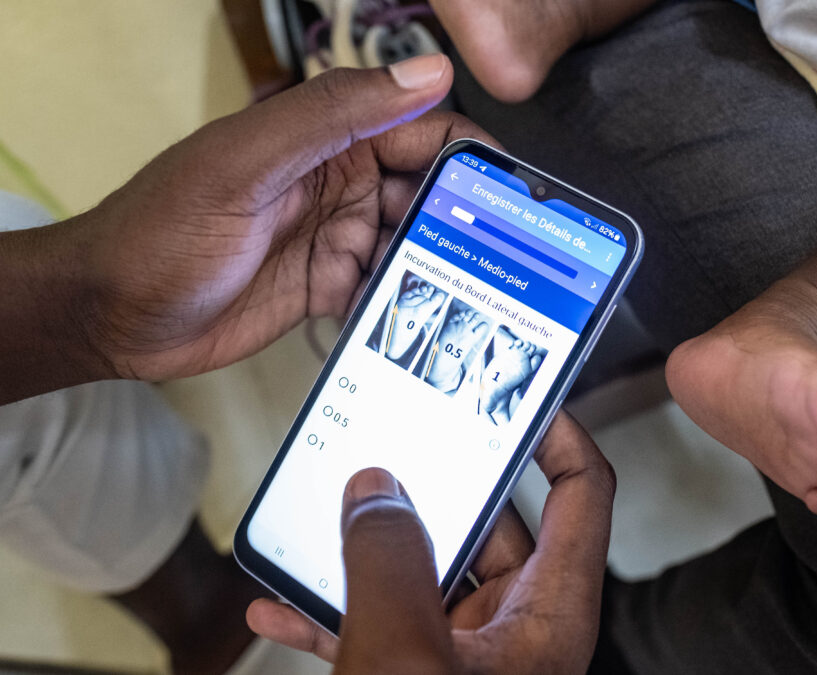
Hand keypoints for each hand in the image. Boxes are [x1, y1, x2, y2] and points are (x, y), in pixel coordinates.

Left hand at [61, 55, 493, 384]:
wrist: (110, 315)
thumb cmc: (162, 229)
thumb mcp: (248, 162)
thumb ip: (335, 114)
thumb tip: (428, 73)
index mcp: (327, 137)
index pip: (422, 131)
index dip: (470, 158)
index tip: (514, 195)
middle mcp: (341, 182)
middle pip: (428, 192)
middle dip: (463, 222)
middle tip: (501, 263)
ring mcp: (336, 235)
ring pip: (413, 245)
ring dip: (435, 268)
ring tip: (463, 297)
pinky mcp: (328, 285)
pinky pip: (384, 288)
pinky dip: (400, 302)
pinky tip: (412, 321)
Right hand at [247, 412, 615, 673]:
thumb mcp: (405, 657)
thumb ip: (389, 561)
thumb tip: (377, 489)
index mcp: (548, 614)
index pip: (581, 495)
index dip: (559, 434)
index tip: (517, 394)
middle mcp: (516, 631)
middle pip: (490, 526)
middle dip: (434, 485)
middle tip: (394, 439)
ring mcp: (466, 661)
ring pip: (423, 576)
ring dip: (367, 549)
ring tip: (321, 514)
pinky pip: (381, 631)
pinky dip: (334, 614)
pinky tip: (277, 607)